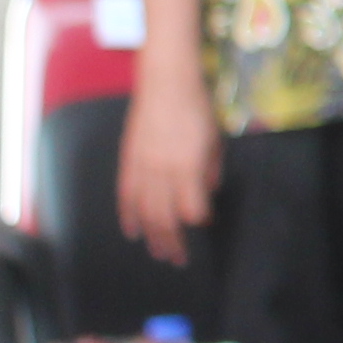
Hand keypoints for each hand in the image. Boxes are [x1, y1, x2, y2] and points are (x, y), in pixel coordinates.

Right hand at [118, 56, 224, 263]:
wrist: (165, 82)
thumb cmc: (197, 108)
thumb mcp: (216, 139)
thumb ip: (212, 169)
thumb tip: (209, 192)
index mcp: (188, 166)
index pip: (192, 209)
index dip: (200, 220)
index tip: (207, 222)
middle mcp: (162, 172)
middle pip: (165, 218)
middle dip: (173, 242)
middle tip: (179, 260)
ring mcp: (142, 168)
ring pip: (144, 212)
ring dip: (152, 236)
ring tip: (158, 253)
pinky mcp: (128, 161)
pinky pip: (126, 196)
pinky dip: (128, 216)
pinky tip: (133, 232)